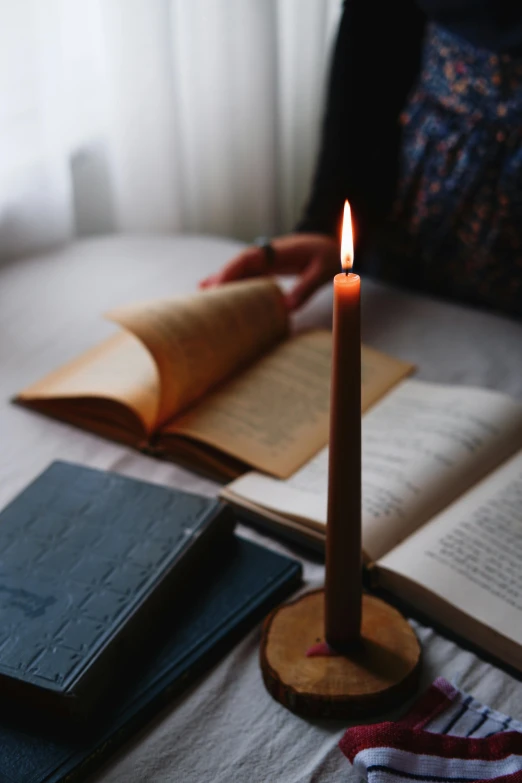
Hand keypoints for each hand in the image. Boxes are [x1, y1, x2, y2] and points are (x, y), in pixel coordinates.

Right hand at [199, 233, 339, 310]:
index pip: (247, 259)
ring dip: (222, 284)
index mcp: (276, 251)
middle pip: (236, 266)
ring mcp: (264, 262)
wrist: (330, 244)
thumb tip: (286, 309)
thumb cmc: (327, 255)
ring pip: (238, 272)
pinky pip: (245, 277)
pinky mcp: (266, 269)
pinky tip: (215, 293)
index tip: (218, 286)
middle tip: (204, 299)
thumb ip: (305, 288)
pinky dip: (231, 285)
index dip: (230, 271)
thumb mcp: (321, 271)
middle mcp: (265, 255)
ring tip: (202, 298)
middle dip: (220, 280)